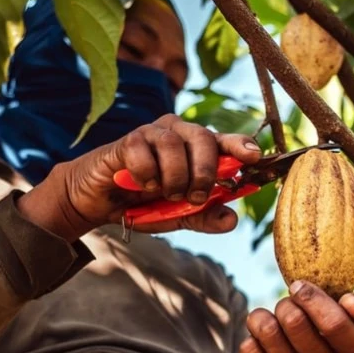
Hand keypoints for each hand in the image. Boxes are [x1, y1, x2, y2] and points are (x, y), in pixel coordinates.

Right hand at [17, 114, 262, 240]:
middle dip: (203, 172)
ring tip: (164, 193)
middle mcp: (178, 133)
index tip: (254, 156)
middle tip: (193, 196)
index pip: (224, 141)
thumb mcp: (177, 216)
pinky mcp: (128, 139)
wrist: (98, 204)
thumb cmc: (142, 204)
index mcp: (196, 149)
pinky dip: (146, 174)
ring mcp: (152, 133)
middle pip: (204, 138)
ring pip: (174, 145)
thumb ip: (203, 216)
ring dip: (173, 177)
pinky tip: (140, 184)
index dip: (240, 145)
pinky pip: (144, 151)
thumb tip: (232, 219)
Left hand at [239, 280, 353, 352]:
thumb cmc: (330, 333)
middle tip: (288, 306)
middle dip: (286, 303)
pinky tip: (265, 344)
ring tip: (274, 322)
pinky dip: (252, 337)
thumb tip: (349, 302)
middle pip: (293, 321)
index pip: (333, 323)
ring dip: (264, 317)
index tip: (298, 286)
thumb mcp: (353, 321)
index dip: (311, 297)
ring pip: (267, 330)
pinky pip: (248, 349)